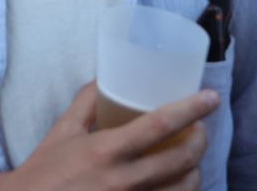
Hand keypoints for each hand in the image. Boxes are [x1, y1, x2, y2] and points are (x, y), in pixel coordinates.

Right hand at [0, 83, 214, 190]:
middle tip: (200, 129)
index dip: (191, 109)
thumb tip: (107, 76)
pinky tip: (178, 184)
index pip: (160, 124)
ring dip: (195, 171)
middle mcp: (123, 179)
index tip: (210, 97)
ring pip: (184, 188)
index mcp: (105, 150)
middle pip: (182, 159)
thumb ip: (87, 103)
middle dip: (201, 141)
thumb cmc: (46, 169)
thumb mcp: (63, 131)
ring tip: (191, 160)